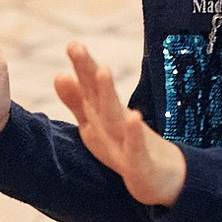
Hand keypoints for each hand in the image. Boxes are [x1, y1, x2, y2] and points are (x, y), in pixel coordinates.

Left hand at [53, 41, 185, 205]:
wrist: (163, 177)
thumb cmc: (124, 146)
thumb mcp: (96, 124)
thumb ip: (77, 101)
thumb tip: (58, 74)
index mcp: (104, 113)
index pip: (90, 86)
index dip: (82, 66)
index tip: (72, 44)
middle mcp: (116, 121)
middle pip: (99, 94)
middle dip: (88, 71)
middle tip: (76, 47)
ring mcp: (128, 141)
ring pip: (115, 117)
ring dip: (108, 94)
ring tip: (103, 70)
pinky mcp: (140, 163)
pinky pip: (135, 147)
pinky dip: (134, 133)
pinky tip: (134, 117)